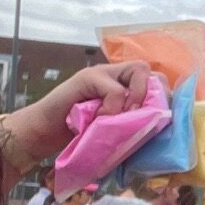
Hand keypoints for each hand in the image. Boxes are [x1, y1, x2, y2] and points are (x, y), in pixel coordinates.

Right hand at [10, 60, 152, 159]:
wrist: (43, 134)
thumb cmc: (78, 134)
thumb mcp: (112, 129)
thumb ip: (131, 123)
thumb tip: (158, 129)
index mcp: (123, 86)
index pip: (155, 80)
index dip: (161, 97)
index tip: (153, 121)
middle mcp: (115, 75)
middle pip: (151, 70)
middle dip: (152, 95)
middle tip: (138, 118)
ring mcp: (101, 73)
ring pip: (139, 70)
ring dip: (135, 98)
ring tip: (119, 117)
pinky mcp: (88, 78)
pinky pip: (116, 89)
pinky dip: (114, 107)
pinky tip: (100, 119)